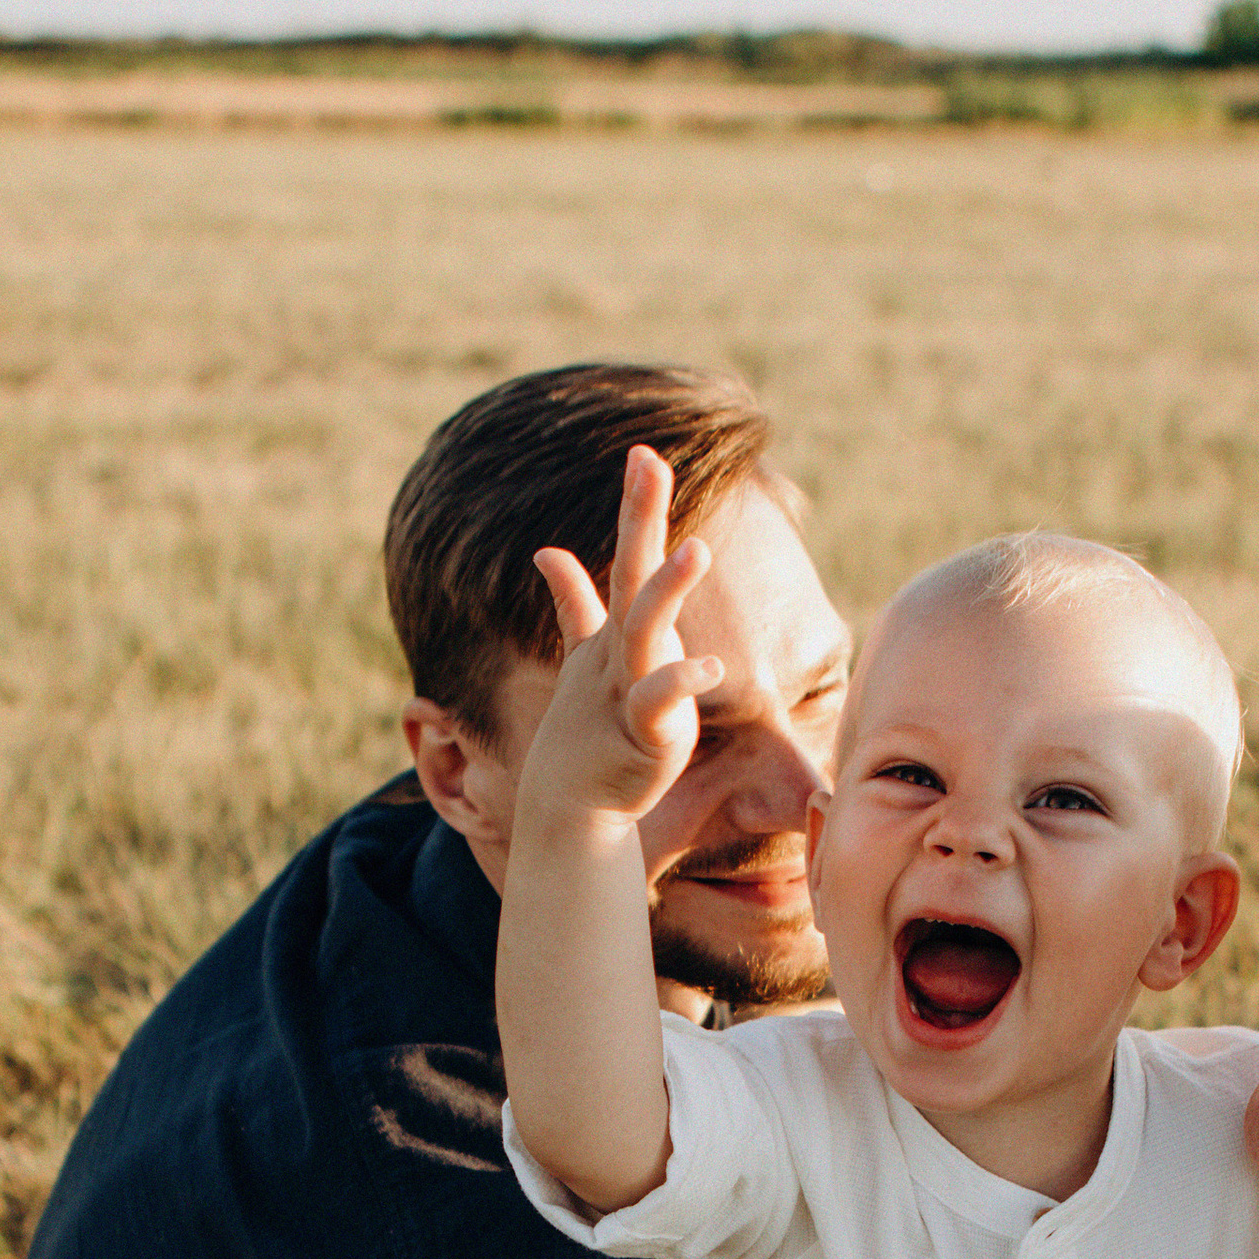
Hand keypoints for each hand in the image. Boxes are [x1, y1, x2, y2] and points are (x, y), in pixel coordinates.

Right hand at [528, 443, 724, 823]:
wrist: (571, 805)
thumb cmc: (588, 730)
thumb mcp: (586, 660)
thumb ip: (574, 605)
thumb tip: (547, 552)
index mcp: (616, 634)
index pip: (626, 560)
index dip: (635, 508)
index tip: (645, 453)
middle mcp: (622, 652)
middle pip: (631, 576)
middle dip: (639, 519)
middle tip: (648, 464)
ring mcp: (628, 689)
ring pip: (645, 632)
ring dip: (667, 590)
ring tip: (696, 550)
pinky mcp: (644, 734)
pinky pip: (659, 703)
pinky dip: (679, 683)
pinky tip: (710, 668)